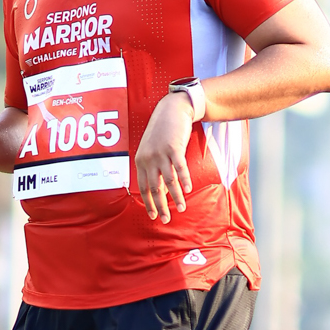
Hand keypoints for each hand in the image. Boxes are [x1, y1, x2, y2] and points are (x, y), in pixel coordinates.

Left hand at [135, 94, 194, 222]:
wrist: (171, 110)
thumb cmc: (163, 131)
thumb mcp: (151, 148)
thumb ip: (152, 166)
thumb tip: (158, 188)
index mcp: (140, 161)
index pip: (143, 187)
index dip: (148, 203)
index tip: (153, 216)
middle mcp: (148, 159)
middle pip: (154, 188)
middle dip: (161, 206)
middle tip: (166, 220)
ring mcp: (160, 153)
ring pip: (168, 181)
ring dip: (176, 197)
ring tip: (182, 208)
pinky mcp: (173, 148)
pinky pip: (180, 168)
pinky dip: (184, 180)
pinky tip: (188, 190)